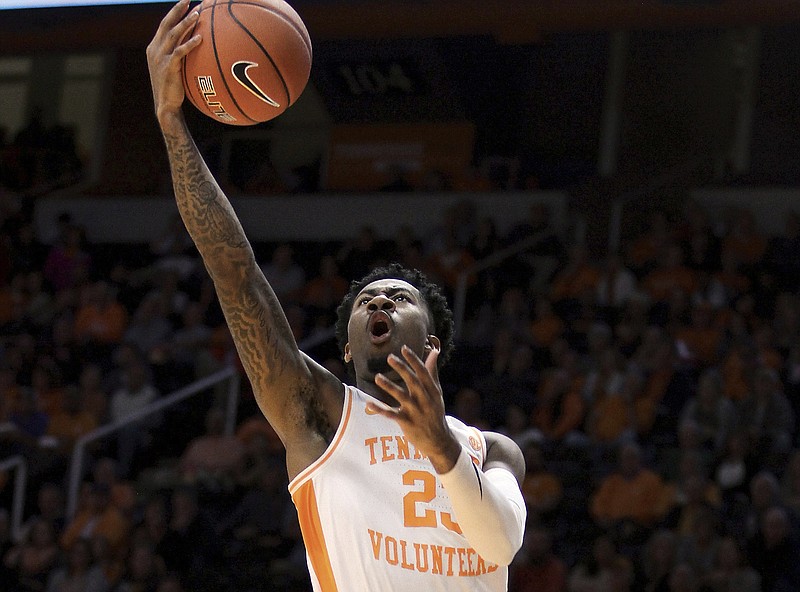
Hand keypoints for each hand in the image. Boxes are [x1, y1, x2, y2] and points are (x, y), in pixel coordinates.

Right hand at [145, 0, 201, 124]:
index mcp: (154, 47)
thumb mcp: (173, 67)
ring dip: (185, 23)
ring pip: (173, 35)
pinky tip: (200, 38)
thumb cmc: (173, 87)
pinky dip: (189, 44)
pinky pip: (180, 52)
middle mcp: (155, 49)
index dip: (174, 12)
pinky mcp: (168, 68)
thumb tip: (197, 45)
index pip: (164, 25)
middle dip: (177, 10)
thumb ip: (179, 54)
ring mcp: (160, 58)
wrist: (165, 105)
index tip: (185, 1)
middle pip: (166, 24)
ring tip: (198, 14)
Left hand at [368, 344, 461, 473]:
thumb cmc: (435, 413)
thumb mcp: (437, 393)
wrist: (439, 441)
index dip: (414, 360)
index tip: (404, 348)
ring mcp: (416, 412)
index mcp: (432, 391)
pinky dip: (380, 410)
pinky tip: (368, 404)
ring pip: (402, 397)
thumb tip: (433, 352)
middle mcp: (425, 400)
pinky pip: (391, 415)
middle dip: (402, 369)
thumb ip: (432, 372)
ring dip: (389, 386)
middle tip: (390, 357)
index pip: (423, 372)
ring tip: (378, 377)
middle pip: (413, 381)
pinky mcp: (407, 423)